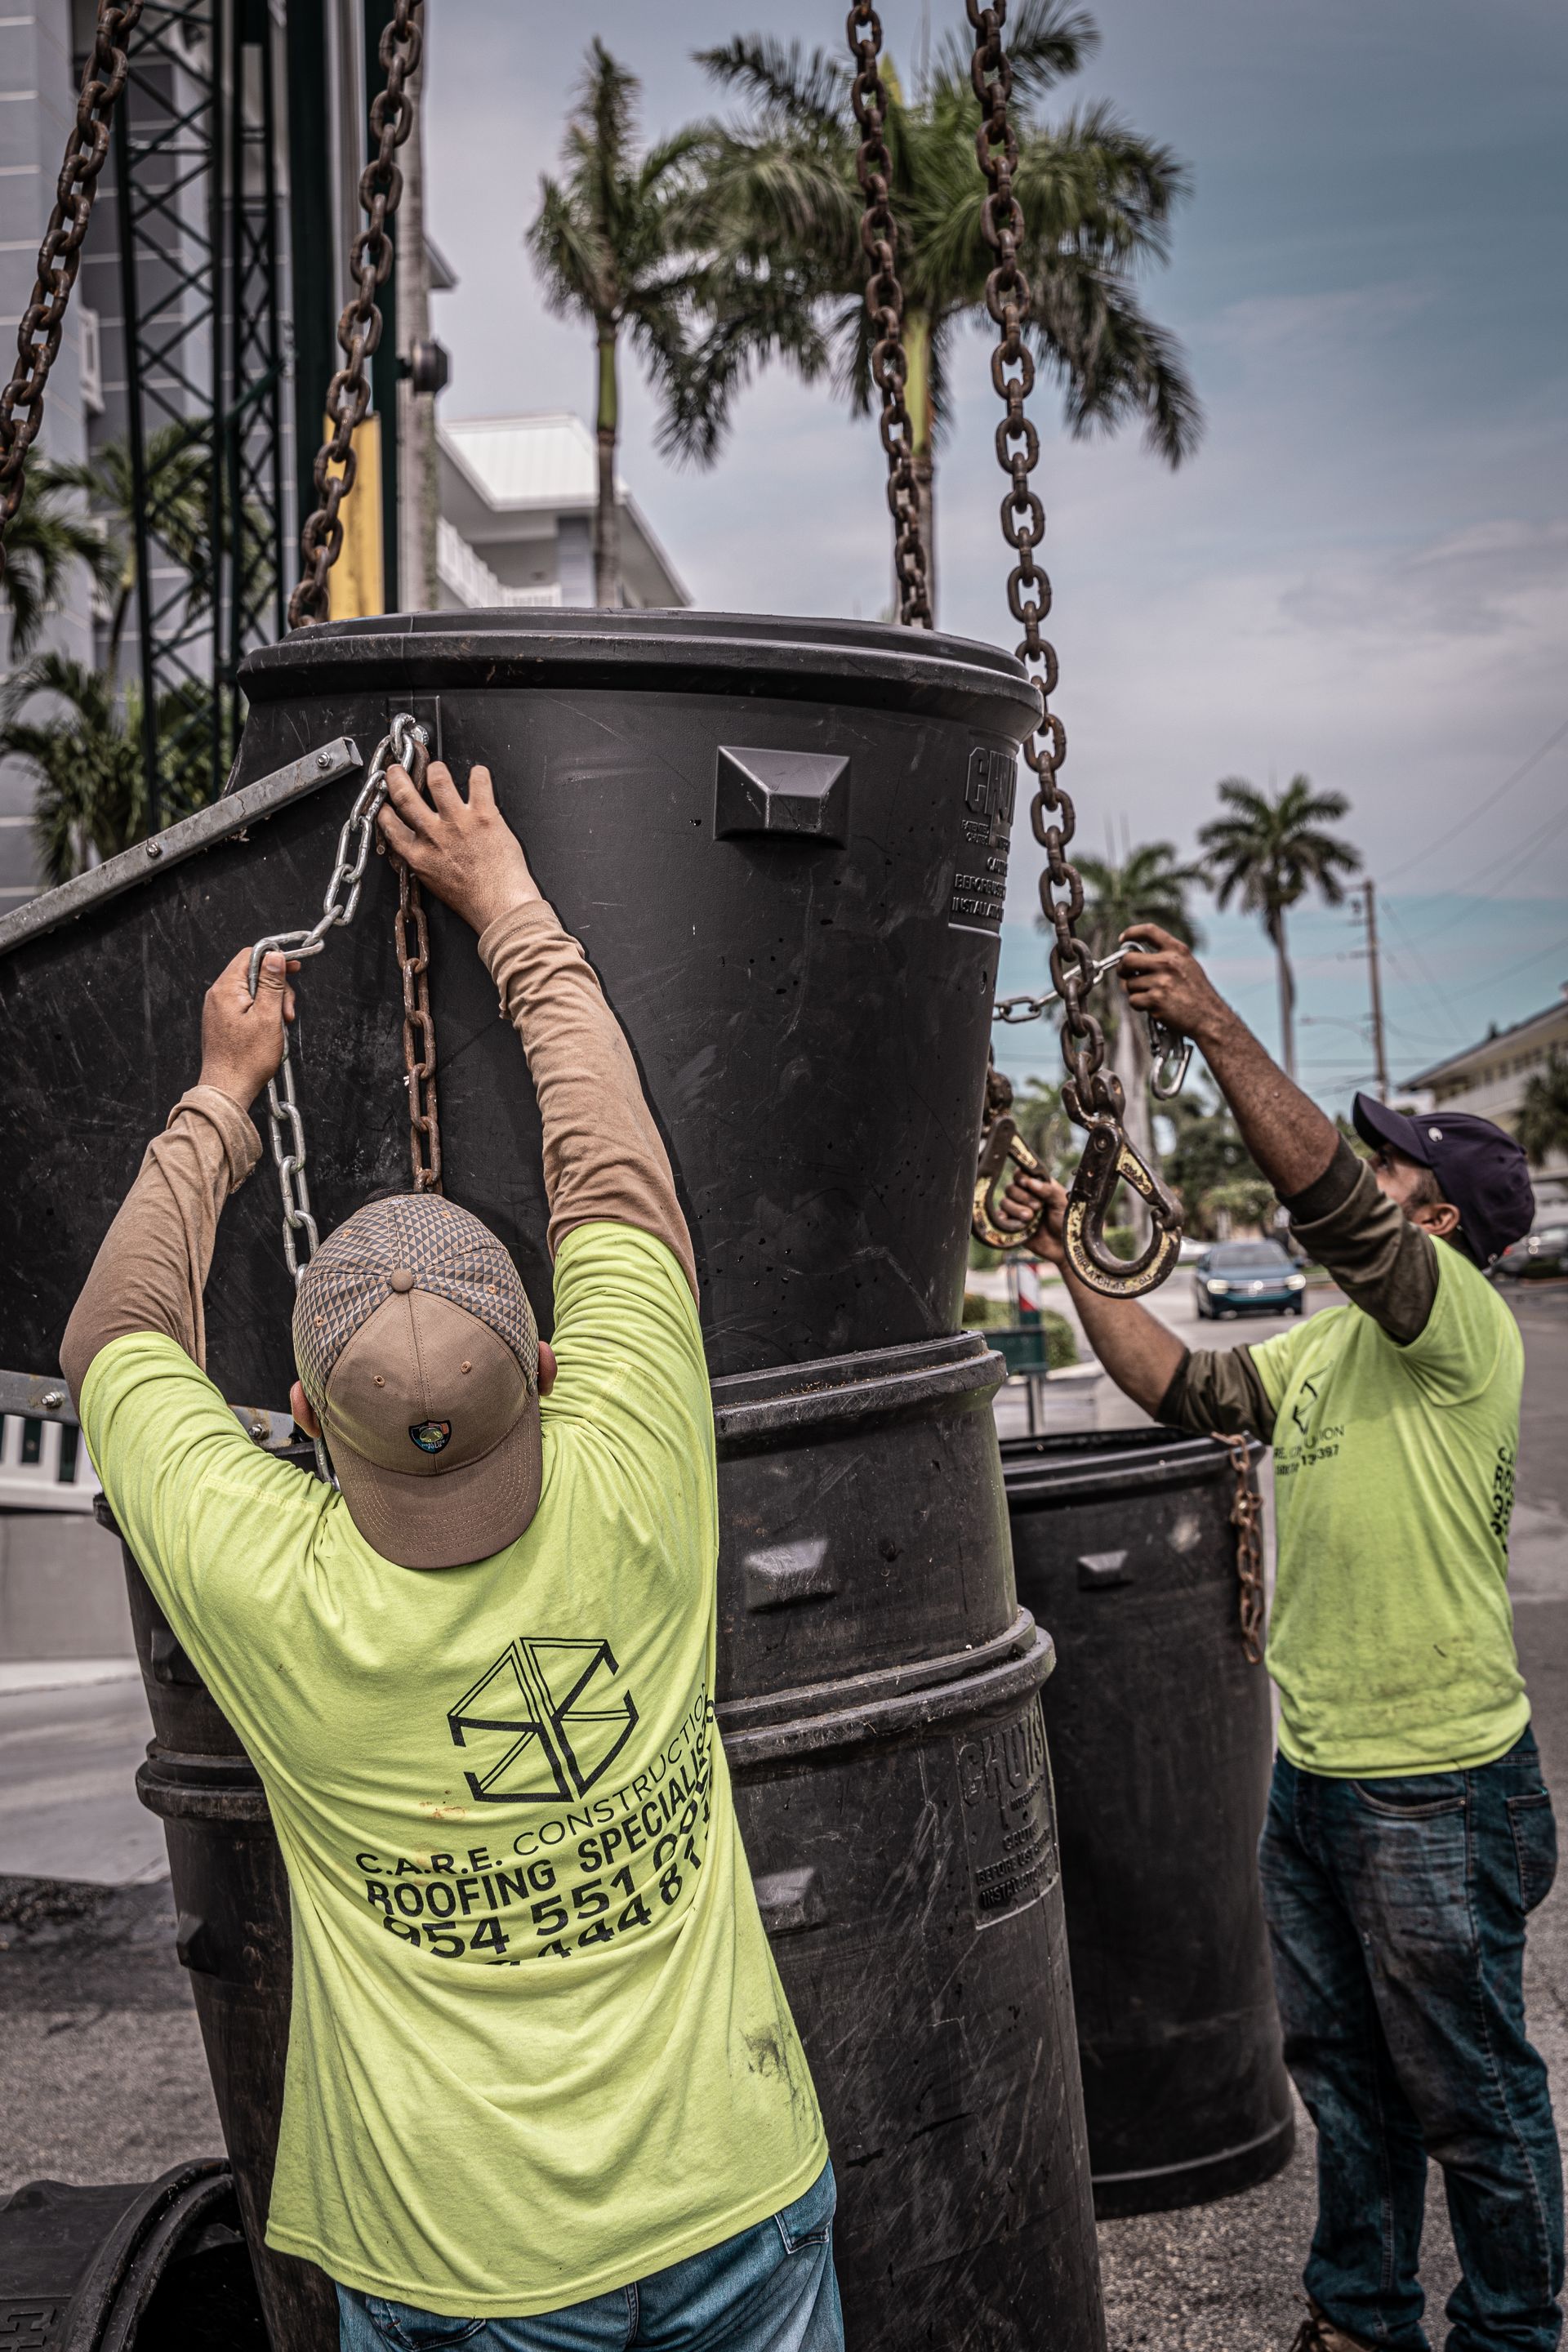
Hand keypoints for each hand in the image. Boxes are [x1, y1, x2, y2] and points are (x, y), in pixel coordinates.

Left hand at [199, 945, 296, 1108]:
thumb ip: (271, 983)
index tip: (292, 968)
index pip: (250, 955)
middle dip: (276, 988)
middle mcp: (218, 995)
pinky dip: (262, 1013)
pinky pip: (246, 1006)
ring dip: (271, 1003)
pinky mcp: (223, 1021)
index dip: (274, 958)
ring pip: (251, 991)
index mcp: (226, 989)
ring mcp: (219, 1009)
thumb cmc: (246, 1060)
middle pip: (253, 974)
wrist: (228, 1088)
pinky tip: (270, 1029)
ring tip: (280, 1025)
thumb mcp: (267, 1016)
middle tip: (287, 1011)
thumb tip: (274, 957)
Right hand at [378, 759, 538, 935]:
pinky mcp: (483, 816)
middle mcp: (434, 835)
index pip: (390, 825)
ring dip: (436, 769)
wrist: (500, 906)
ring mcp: (458, 822)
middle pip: (405, 795)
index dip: (385, 809)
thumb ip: (423, 860)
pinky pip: (478, 781)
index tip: (386, 801)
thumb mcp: (433, 883)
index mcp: (418, 855)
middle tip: (396, 770)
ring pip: (438, 778)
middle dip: (396, 777)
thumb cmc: (471, 900)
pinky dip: (478, 774)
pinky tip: (478, 776)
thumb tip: (418, 847)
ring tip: (438, 769)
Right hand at [995, 1170, 1068, 1268]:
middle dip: (1023, 1197)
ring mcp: (1017, 1210)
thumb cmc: (1067, 1221)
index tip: (1027, 1184)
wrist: (1064, 1246)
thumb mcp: (1062, 1202)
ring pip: (1004, 1202)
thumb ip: (1048, 1190)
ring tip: (1030, 1218)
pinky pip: (1000, 1218)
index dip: (1021, 1178)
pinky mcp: (1012, 1225)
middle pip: (1011, 1188)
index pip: (1021, 1174)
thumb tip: (1030, 1182)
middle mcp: (1025, 1196)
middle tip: (1038, 1207)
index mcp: (1038, 1186)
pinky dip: (1006, 1219)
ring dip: (1016, 1209)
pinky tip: (1018, 1223)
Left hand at [1119, 923, 1230, 1045]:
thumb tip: (1134, 959)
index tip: (1123, 940)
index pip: (1149, 931)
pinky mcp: (1156, 1000)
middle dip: (1123, 969)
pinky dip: (1140, 1006)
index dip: (1132, 933)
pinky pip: (1133, 1000)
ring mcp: (1161, 981)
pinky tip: (1154, 1007)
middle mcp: (1168, 963)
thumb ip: (1166, 958)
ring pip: (1129, 984)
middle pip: (1128, 959)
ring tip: (1153, 996)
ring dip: (1136, 992)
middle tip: (1126, 975)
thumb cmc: (1197, 994)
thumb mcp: (1188, 966)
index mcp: (1177, 951)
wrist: (1210, 1018)